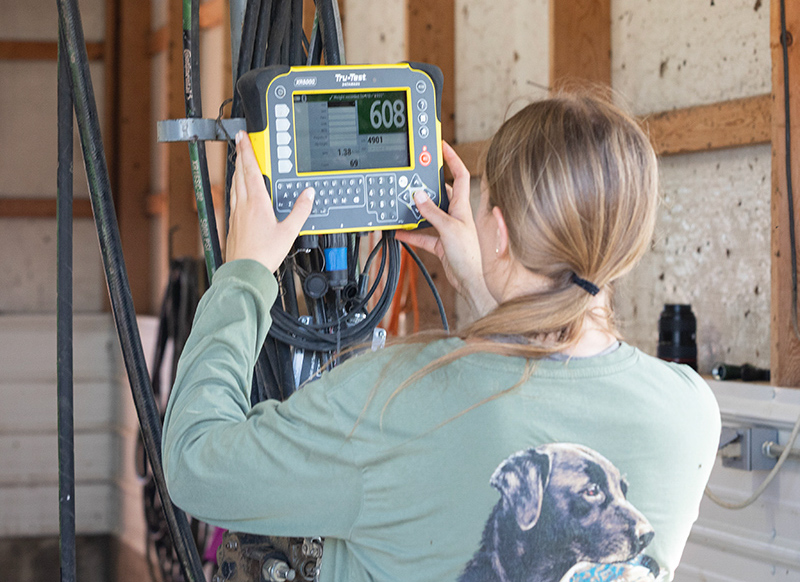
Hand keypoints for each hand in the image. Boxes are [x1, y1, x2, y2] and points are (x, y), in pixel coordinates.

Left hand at [226, 131, 314, 271]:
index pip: (251, 170)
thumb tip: (308, 195)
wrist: (245, 271)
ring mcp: (236, 213)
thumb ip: (300, 211)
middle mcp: (243, 204)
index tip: (243, 137)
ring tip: (240, 162)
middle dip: (240, 156)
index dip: (247, 151)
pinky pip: (233, 198)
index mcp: (256, 202)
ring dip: (237, 170)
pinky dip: (236, 187)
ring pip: (235, 185)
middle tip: (240, 143)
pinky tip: (238, 191)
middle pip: (240, 174)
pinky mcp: (232, 223)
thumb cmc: (264, 254)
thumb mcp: (289, 232)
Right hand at [396, 141, 496, 315]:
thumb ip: (432, 212)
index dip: (452, 158)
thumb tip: (418, 195)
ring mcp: (448, 229)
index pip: (459, 174)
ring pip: (430, 214)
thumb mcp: (448, 229)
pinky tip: (400, 231)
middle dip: (427, 186)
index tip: (441, 145)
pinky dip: (412, 233)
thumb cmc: (471, 256)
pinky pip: (423, 235)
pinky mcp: (442, 244)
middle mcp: (456, 215)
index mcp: (462, 206)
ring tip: (403, 204)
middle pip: (441, 192)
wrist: (473, 281)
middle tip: (413, 177)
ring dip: (416, 211)